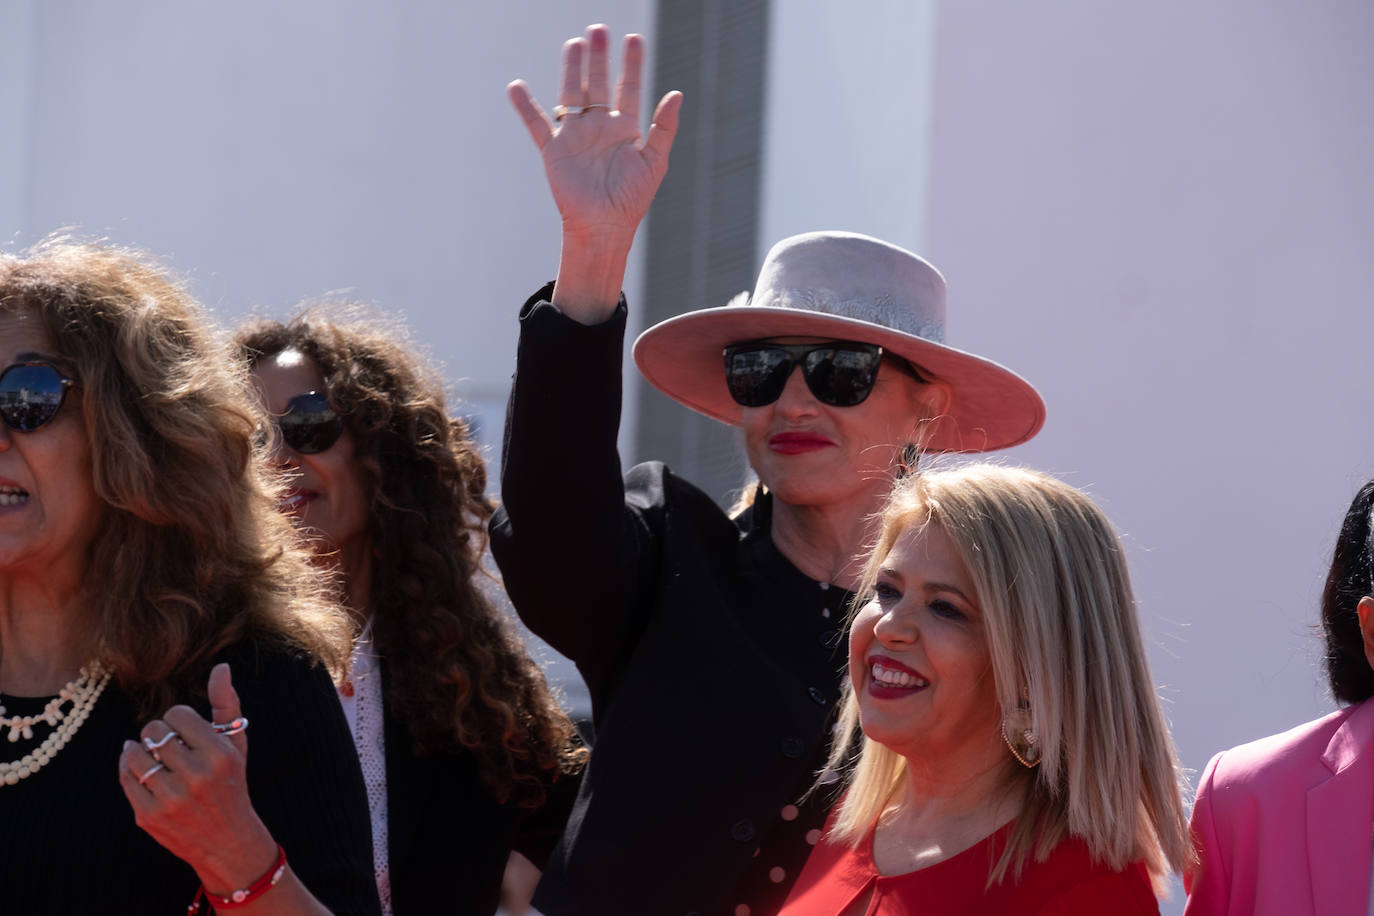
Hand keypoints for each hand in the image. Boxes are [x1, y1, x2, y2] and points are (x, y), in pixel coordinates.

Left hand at [119, 663, 277, 895]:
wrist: (228, 841)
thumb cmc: (232, 784)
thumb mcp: (236, 745)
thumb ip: (227, 704)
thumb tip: (221, 666)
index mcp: (219, 754)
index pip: (176, 715)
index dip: (177, 720)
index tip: (183, 731)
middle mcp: (196, 775)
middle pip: (153, 732)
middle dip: (157, 734)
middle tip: (166, 745)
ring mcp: (171, 798)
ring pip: (135, 755)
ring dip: (140, 751)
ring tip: (152, 756)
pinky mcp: (149, 816)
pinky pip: (125, 779)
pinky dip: (128, 768)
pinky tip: (139, 768)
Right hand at [509, 24, 681, 317]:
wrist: (604, 227)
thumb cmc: (632, 200)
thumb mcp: (654, 161)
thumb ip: (664, 127)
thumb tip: (676, 92)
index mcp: (625, 129)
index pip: (629, 87)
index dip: (631, 64)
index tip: (633, 39)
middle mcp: (599, 127)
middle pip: (598, 83)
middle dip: (599, 58)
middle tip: (598, 30)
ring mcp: (575, 136)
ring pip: (571, 94)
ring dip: (572, 70)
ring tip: (575, 44)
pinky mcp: (554, 150)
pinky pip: (537, 123)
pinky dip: (525, 107)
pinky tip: (516, 87)